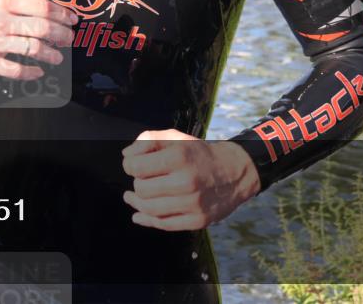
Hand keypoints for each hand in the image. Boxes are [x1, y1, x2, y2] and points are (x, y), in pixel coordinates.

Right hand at [0, 0, 76, 79]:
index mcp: (2, 1)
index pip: (42, 7)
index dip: (63, 14)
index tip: (73, 20)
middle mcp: (0, 21)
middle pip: (42, 28)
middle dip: (62, 35)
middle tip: (70, 40)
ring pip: (33, 49)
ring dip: (51, 55)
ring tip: (58, 57)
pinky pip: (15, 70)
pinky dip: (31, 72)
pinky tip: (39, 72)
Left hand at [121, 129, 260, 230]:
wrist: (235, 172)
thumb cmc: (199, 153)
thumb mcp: (176, 138)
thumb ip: (148, 140)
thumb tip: (127, 154)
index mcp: (180, 157)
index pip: (136, 167)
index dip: (129, 165)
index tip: (133, 164)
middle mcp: (187, 182)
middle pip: (141, 189)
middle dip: (136, 183)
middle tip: (142, 179)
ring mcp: (194, 204)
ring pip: (150, 209)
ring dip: (136, 203)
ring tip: (131, 196)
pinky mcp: (198, 221)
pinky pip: (164, 224)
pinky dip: (147, 221)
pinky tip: (138, 215)